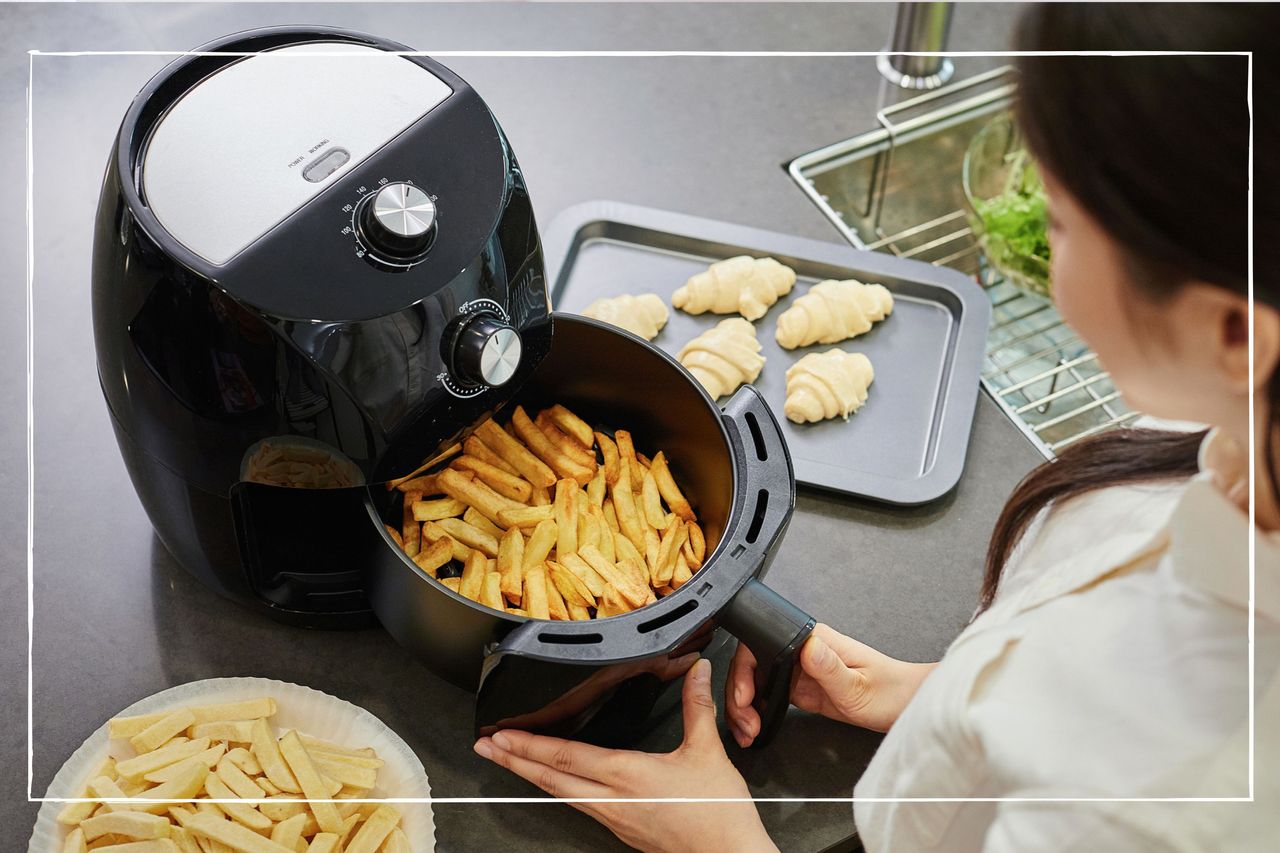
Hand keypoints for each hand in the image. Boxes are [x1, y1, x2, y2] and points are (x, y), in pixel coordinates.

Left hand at [474, 659, 776, 852]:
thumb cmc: (717, 815)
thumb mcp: (708, 752)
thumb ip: (698, 707)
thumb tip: (697, 672)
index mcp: (628, 775)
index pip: (566, 756)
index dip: (530, 744)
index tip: (502, 734)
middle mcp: (612, 799)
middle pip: (551, 778)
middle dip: (514, 760)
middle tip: (484, 746)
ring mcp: (614, 817)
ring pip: (561, 794)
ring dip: (530, 775)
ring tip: (508, 760)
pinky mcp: (621, 828)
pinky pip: (579, 804)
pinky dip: (557, 788)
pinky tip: (554, 783)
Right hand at [727, 623, 935, 745]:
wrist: (906, 706)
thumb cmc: (890, 691)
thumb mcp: (859, 685)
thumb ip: (830, 667)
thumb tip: (806, 646)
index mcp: (812, 640)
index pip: (760, 643)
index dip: (744, 671)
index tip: (745, 697)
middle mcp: (801, 651)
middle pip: (751, 665)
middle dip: (739, 696)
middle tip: (745, 723)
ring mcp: (798, 670)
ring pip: (755, 682)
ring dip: (744, 707)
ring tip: (748, 732)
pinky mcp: (801, 688)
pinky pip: (768, 697)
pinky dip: (757, 713)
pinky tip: (756, 728)